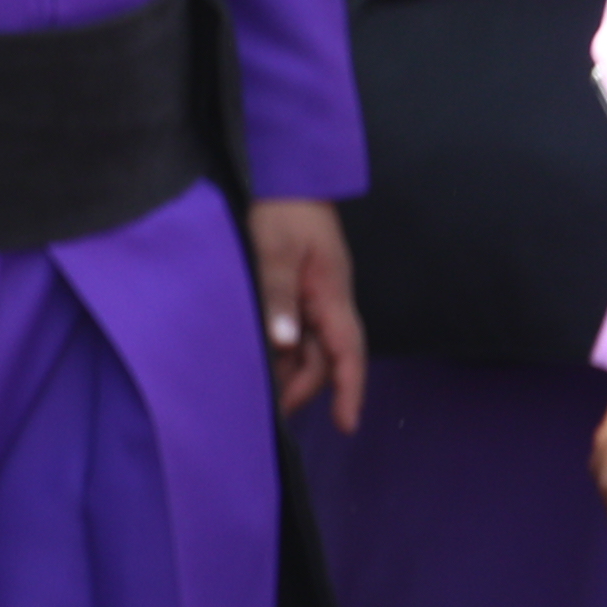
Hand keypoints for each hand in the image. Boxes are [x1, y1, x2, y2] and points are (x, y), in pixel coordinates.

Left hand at [251, 197, 363, 433]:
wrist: (291, 181)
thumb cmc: (285, 213)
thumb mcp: (275, 253)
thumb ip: (278, 296)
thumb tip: (284, 341)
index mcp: (332, 296)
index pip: (348, 354)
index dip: (349, 391)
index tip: (346, 425)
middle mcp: (328, 304)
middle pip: (324, 359)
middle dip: (303, 390)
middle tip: (271, 418)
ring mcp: (314, 299)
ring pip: (308, 349)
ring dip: (288, 372)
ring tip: (257, 396)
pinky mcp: (299, 293)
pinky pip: (294, 332)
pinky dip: (280, 351)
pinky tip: (257, 362)